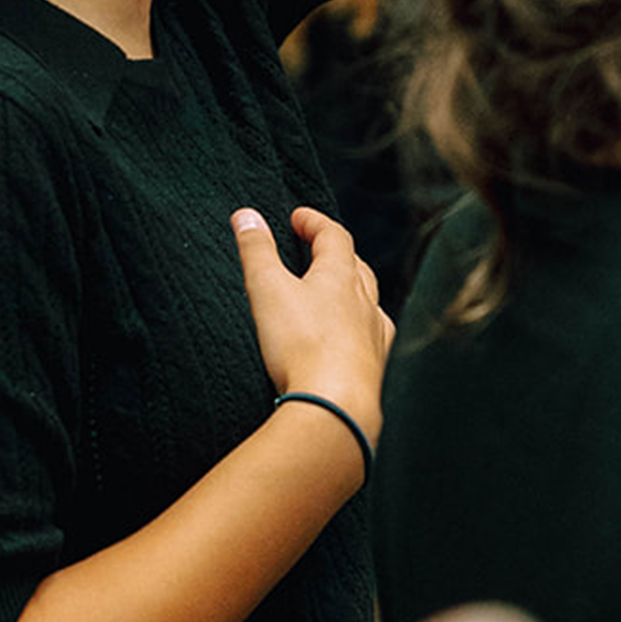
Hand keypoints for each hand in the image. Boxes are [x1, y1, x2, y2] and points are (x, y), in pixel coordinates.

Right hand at [231, 205, 390, 437]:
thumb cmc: (301, 345)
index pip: (334, 235)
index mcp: (340, 276)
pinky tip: (353, 337)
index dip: (315, 222)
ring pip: (368, 301)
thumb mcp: (267, 289)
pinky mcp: (374, 366)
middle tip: (314, 249)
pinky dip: (360, 326)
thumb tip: (246, 215)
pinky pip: (372, 336)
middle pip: (356, 266)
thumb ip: (256, 250)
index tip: (297, 218)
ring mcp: (374, 335)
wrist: (336, 406)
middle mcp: (365, 301)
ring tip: (335, 290)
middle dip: (335, 252)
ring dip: (352, 288)